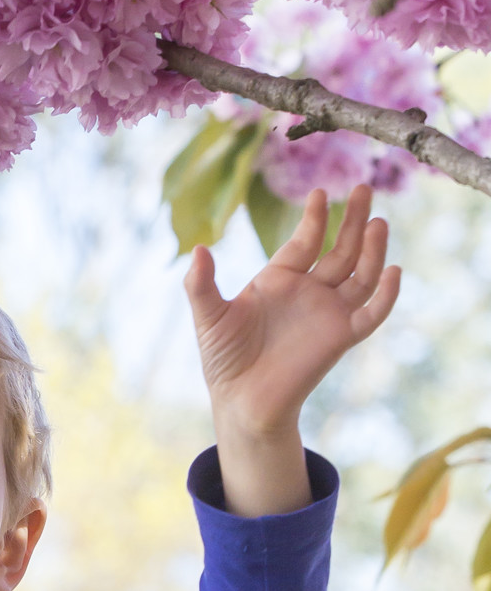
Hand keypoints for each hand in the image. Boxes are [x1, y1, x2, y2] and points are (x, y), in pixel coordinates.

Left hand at [186, 184, 400, 517]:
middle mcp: (309, 291)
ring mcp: (327, 312)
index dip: (315, 218)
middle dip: (353, 221)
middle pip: (340, 249)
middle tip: (365, 189)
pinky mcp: (340, 337)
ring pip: (360, 274)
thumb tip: (198, 249)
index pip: (305, 241)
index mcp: (280, 279)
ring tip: (379, 223)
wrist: (240, 401)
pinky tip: (392, 271)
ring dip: (372, 250)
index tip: (321, 194)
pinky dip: (385, 295)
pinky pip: (371, 314)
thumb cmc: (223, 360)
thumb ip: (201, 284)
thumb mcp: (209, 317)